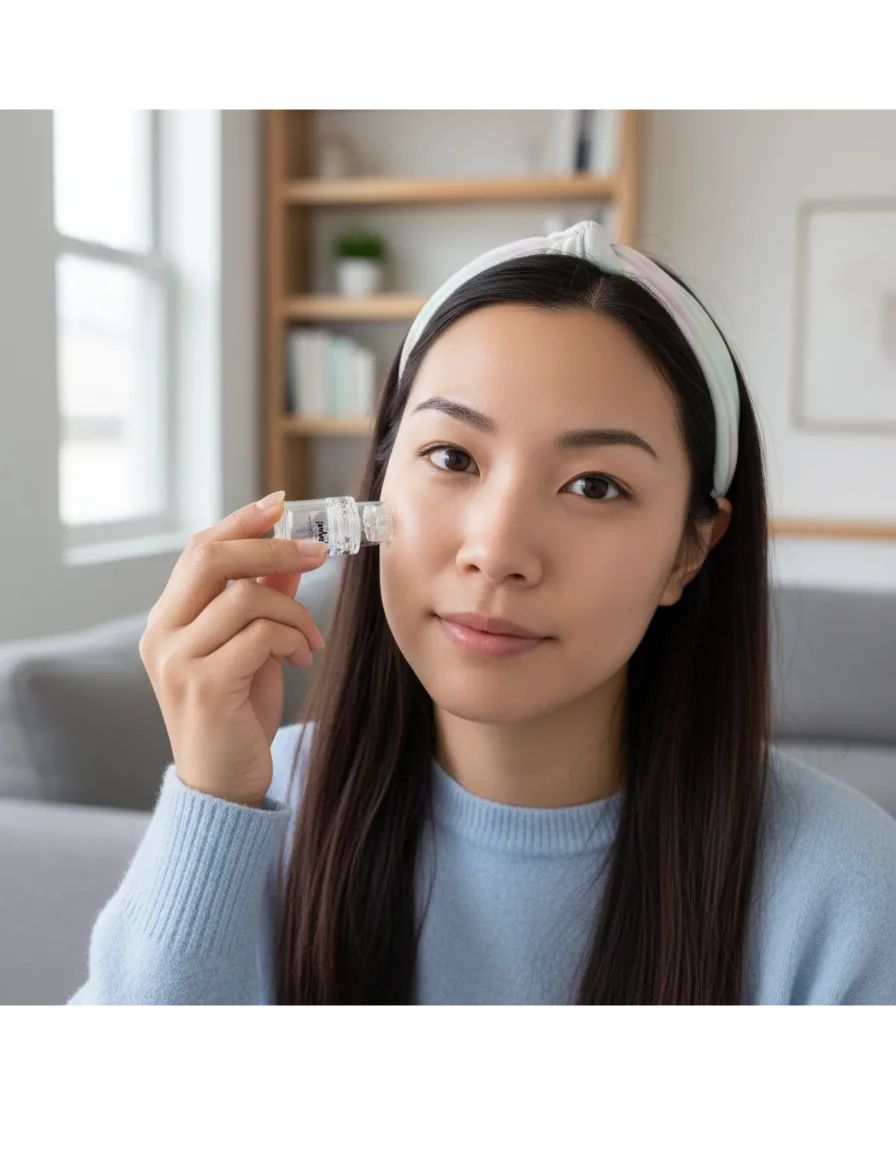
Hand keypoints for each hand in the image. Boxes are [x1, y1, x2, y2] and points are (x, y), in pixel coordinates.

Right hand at [138, 493, 327, 806]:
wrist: (224, 785)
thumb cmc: (237, 715)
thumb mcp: (252, 649)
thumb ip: (263, 601)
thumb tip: (289, 556)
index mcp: (168, 619)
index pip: (199, 549)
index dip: (241, 521)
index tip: (281, 503)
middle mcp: (162, 633)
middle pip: (211, 557)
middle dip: (271, 547)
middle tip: (317, 553)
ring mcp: (178, 660)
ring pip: (245, 596)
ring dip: (294, 611)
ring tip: (311, 639)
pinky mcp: (204, 686)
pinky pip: (259, 635)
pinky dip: (292, 638)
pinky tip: (302, 658)